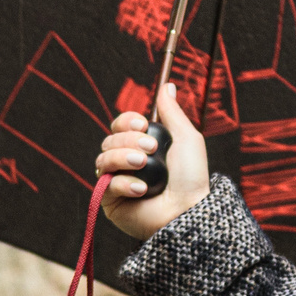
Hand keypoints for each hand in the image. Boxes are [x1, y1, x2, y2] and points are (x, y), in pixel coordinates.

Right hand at [93, 82, 211, 240]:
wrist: (190, 209)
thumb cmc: (192, 177)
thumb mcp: (186, 138)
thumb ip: (172, 111)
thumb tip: (168, 85)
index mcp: (141, 146)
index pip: (119, 126)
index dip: (125, 121)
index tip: (142, 124)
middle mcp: (126, 163)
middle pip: (109, 140)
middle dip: (128, 141)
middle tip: (151, 150)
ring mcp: (117, 182)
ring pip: (102, 160)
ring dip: (123, 159)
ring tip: (143, 165)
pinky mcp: (111, 203)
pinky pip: (104, 185)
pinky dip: (123, 183)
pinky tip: (141, 189)